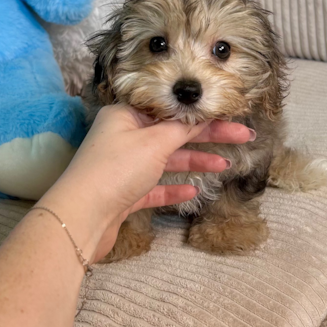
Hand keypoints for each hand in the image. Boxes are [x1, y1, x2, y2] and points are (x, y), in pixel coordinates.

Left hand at [36, 104, 252, 262]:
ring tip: (226, 165)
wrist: (82, 217)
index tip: (229, 112)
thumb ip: (180, 129)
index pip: (170, 108)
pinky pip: (155, 186)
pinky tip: (194, 190)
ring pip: (166, 159)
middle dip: (208, 135)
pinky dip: (174, 187)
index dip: (201, 111)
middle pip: (172, 132)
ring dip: (195, 160)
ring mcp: (124, 166)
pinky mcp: (124, 194)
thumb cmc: (116, 170)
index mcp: (125, 115)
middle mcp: (123, 137)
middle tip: (244, 136)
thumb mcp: (154, 142)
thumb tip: (200, 115)